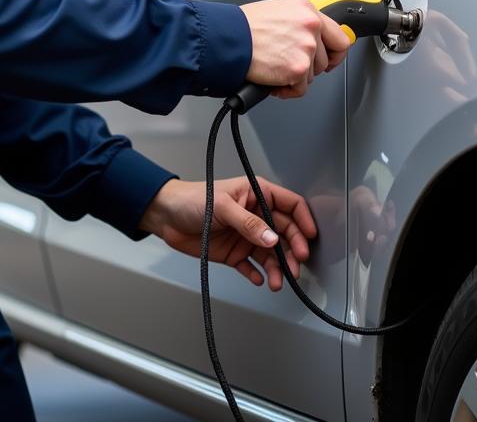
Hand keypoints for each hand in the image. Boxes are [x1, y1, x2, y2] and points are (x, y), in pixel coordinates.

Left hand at [138, 176, 317, 290]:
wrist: (166, 217)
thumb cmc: (192, 199)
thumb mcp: (221, 206)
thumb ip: (248, 223)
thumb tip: (273, 239)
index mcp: (257, 194)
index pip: (290, 205)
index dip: (303, 220)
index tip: (310, 238)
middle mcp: (256, 215)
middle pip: (285, 233)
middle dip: (293, 250)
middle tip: (296, 266)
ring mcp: (247, 236)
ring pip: (271, 254)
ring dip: (277, 268)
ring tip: (278, 282)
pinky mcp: (235, 253)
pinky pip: (253, 267)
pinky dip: (258, 275)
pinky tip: (260, 281)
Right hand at [240, 0, 352, 99]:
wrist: (228, 38)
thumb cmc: (243, 26)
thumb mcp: (277, 12)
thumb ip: (298, 23)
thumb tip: (309, 38)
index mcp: (306, 10)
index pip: (339, 36)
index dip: (334, 53)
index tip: (330, 59)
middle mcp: (310, 26)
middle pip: (324, 60)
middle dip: (307, 67)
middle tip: (288, 65)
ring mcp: (306, 47)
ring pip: (312, 75)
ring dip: (294, 77)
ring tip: (274, 67)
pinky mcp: (298, 68)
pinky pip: (300, 89)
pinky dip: (286, 90)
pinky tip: (273, 79)